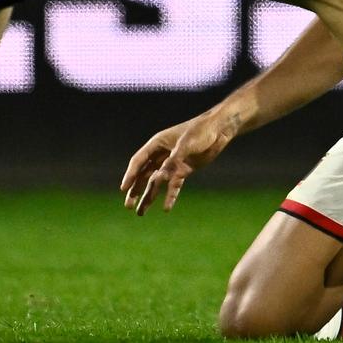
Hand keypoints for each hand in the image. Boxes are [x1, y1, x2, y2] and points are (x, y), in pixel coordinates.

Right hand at [119, 109, 240, 214]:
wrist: (220, 129)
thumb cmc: (201, 130)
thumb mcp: (186, 144)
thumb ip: (174, 161)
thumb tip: (161, 177)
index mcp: (158, 143)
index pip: (139, 161)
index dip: (130, 175)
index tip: (123, 189)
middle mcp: (162, 154)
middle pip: (145, 174)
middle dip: (136, 190)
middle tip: (128, 206)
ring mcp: (173, 163)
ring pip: (157, 183)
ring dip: (149, 196)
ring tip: (140, 212)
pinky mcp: (184, 170)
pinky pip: (174, 186)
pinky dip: (170, 196)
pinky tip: (166, 208)